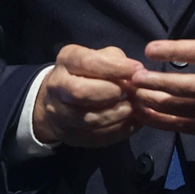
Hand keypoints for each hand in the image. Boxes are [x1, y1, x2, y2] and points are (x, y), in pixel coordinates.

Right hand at [32, 45, 146, 147]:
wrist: (59, 99)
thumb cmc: (87, 73)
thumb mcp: (99, 57)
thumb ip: (116, 61)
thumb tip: (138, 73)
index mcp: (66, 60)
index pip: (88, 62)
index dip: (115, 67)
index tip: (137, 70)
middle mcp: (56, 86)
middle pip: (82, 92)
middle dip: (111, 92)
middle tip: (131, 92)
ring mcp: (59, 113)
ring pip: (90, 119)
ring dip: (117, 115)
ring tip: (133, 108)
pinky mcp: (69, 135)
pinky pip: (96, 137)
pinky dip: (118, 131)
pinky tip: (130, 123)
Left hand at [132, 0, 194, 134]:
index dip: (174, 51)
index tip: (150, 49)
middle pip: (189, 86)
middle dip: (159, 83)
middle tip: (133, 78)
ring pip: (187, 109)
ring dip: (157, 104)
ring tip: (133, 96)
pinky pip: (192, 126)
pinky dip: (168, 123)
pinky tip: (147, 116)